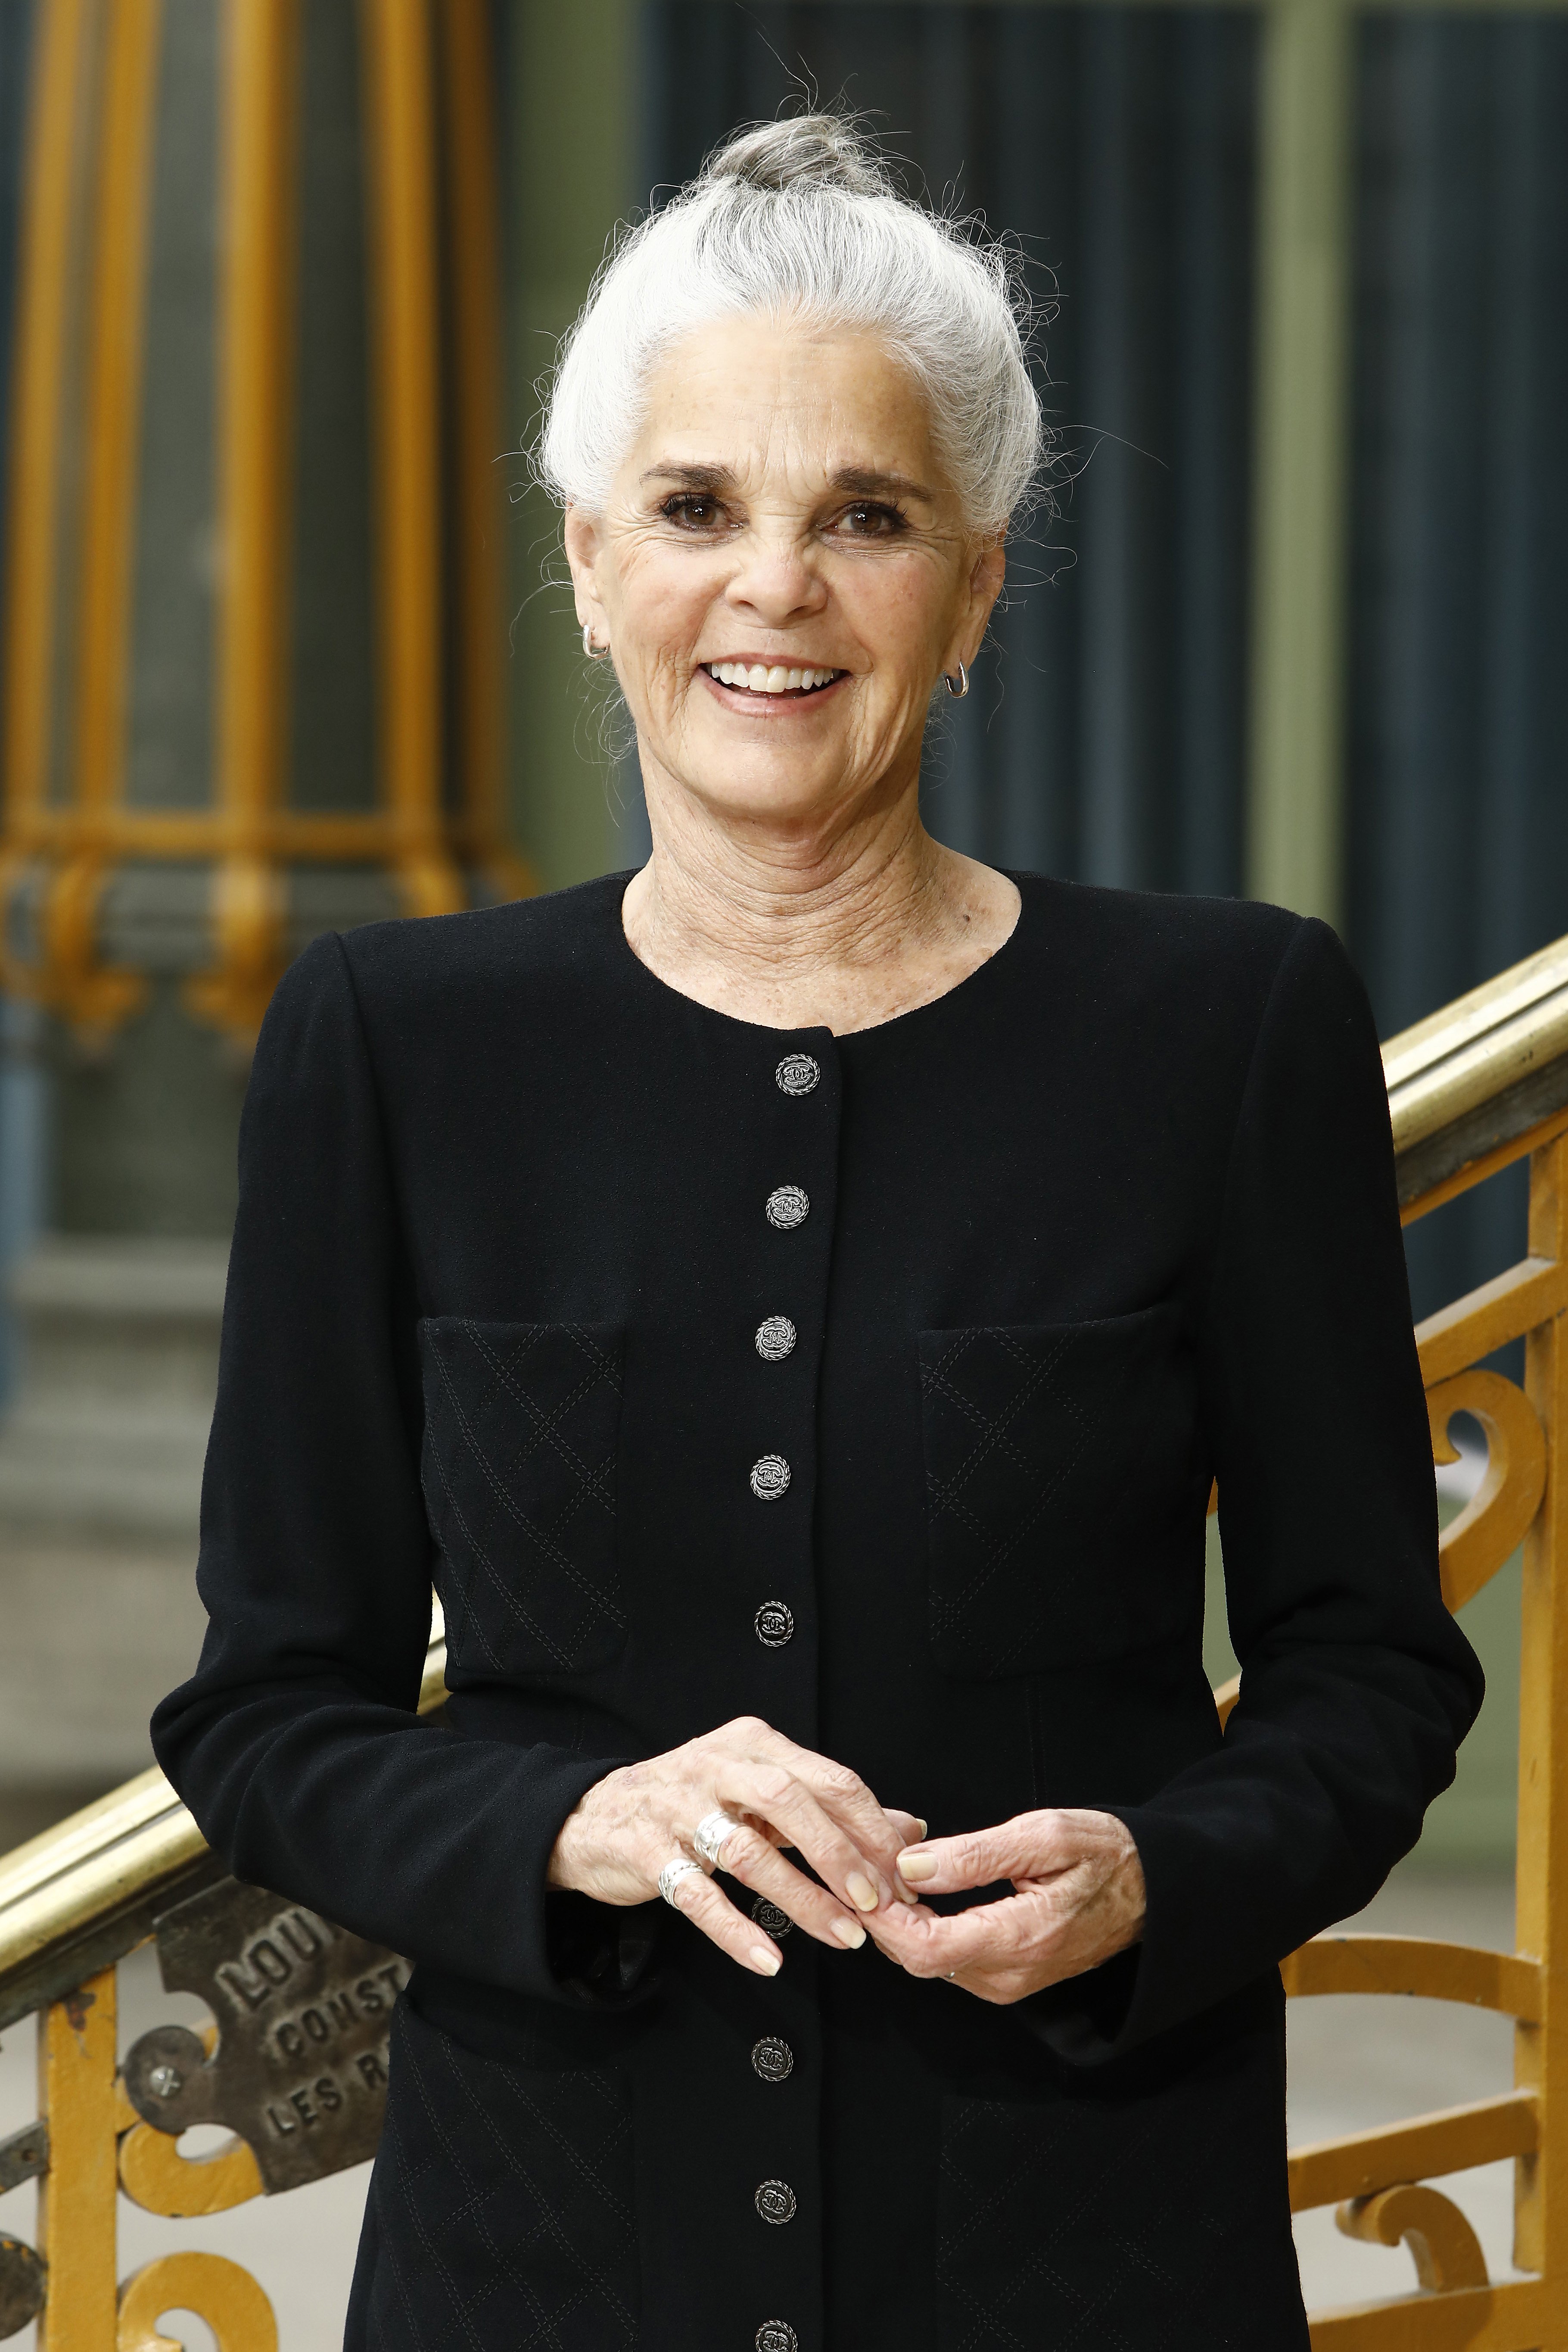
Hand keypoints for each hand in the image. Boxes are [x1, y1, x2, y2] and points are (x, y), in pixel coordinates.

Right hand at [548, 1714, 923, 1977]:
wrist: (594, 1817)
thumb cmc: (694, 1802)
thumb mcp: (762, 1792)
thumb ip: (831, 1808)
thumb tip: (910, 1828)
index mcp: (754, 1744)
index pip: (827, 1777)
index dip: (871, 1826)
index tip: (903, 1872)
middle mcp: (716, 1766)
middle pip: (789, 1802)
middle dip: (839, 1854)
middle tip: (875, 1901)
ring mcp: (677, 1807)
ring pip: (748, 1852)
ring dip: (801, 1899)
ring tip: (842, 1936)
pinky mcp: (646, 1852)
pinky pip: (697, 1895)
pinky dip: (735, 1930)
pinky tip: (768, 1960)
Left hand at [865, 1808, 1145, 2004]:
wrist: (1152, 1892)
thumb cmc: (1107, 1856)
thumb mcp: (1046, 1835)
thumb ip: (976, 1854)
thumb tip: (913, 1867)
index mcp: (1022, 1938)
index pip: (926, 1949)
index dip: (885, 1916)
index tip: (867, 1874)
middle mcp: (1010, 1974)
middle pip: (918, 1959)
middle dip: (885, 1912)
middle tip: (874, 1859)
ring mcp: (1008, 1982)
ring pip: (928, 1961)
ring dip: (901, 1919)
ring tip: (894, 1867)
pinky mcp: (1006, 1977)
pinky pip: (948, 1959)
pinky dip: (923, 1927)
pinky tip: (920, 1891)